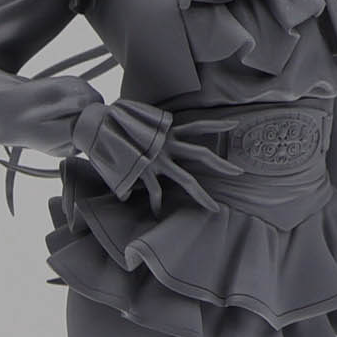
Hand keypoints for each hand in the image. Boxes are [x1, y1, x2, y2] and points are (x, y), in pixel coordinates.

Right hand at [70, 99, 240, 211]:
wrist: (97, 125)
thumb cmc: (118, 123)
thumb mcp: (141, 122)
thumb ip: (154, 129)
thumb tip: (163, 133)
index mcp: (168, 131)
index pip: (197, 126)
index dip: (216, 125)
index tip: (235, 124)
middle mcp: (167, 144)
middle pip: (200, 154)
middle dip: (221, 164)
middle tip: (240, 173)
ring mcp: (157, 159)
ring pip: (185, 178)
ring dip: (201, 194)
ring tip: (215, 208)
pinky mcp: (143, 171)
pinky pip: (155, 192)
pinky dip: (157, 203)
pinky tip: (158, 213)